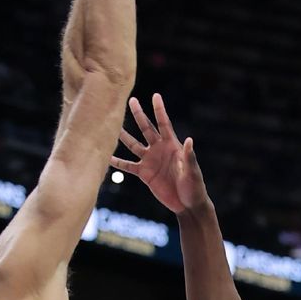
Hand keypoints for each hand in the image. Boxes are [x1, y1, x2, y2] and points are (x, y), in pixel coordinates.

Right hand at [111, 94, 208, 214]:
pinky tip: (106, 156)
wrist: (187, 204)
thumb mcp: (192, 171)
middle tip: (131, 100)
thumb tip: (189, 140)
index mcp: (172, 145)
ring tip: (112, 125)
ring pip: (133, 144)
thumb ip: (189, 156)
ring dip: (123, 135)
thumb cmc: (194, 186)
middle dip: (139, 114)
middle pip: (146, 128)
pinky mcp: (144, 173)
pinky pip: (128, 165)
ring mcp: (150, 160)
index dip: (159, 110)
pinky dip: (117, 161)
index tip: (155, 96)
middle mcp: (159, 149)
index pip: (164, 124)